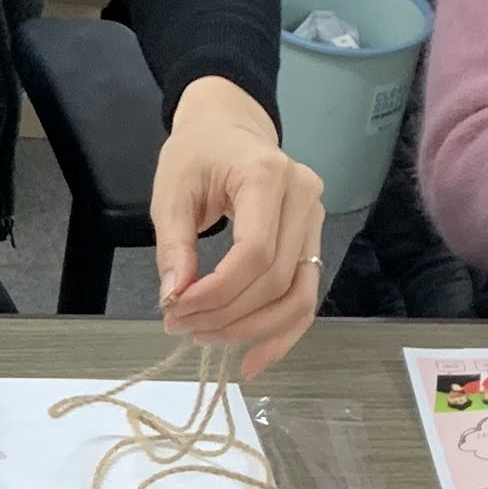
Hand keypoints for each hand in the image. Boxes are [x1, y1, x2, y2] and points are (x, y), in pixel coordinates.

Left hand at [148, 77, 323, 376]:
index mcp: (267, 175)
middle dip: (226, 315)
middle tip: (180, 327)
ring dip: (252, 331)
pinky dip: (282, 334)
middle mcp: (303, 197)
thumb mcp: (171, 192)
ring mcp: (316, 221)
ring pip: (298, 296)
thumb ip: (173, 245)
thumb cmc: (197, 154)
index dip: (217, 291)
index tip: (176, 309)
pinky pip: (306, 298)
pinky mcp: (314, 242)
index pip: (255, 251)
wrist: (229, 128)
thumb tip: (174, 298)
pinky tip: (252, 360)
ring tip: (206, 340)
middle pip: (275, 279)